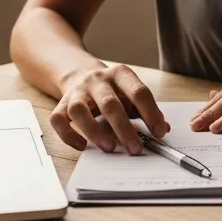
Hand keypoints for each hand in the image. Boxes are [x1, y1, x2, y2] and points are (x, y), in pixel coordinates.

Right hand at [50, 64, 168, 153]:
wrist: (80, 72)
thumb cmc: (113, 90)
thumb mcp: (131, 93)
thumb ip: (146, 110)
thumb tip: (163, 129)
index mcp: (120, 74)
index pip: (138, 92)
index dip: (151, 113)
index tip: (159, 133)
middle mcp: (97, 80)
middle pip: (109, 103)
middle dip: (124, 129)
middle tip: (136, 148)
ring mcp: (77, 91)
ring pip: (79, 110)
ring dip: (94, 131)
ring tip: (109, 147)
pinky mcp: (61, 103)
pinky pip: (58, 119)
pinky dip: (68, 135)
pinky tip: (82, 146)